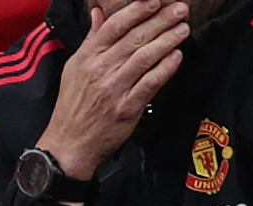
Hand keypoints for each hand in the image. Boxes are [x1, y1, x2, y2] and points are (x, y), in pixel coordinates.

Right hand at [36, 0, 189, 179]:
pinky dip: (166, 68)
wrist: (69, 144)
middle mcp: (100, 71)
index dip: (137, 11)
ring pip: (146, 57)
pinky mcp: (127, 108)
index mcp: (87, 59)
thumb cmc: (72, 106)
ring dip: (168, 40)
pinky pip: (151, 82)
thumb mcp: (73, 69)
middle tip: (180, 10)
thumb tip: (98, 13)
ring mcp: (115, 89)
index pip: (114, 27)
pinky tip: (177, 56)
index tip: (155, 2)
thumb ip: (90, 40)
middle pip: (135, 38)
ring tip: (183, 29)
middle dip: (161, 21)